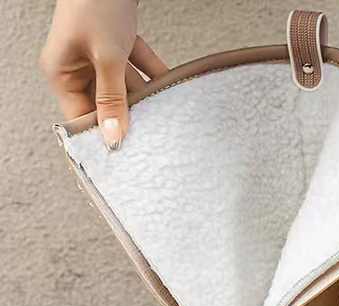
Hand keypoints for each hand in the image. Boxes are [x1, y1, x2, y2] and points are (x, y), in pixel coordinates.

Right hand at [40, 0, 167, 149]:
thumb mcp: (106, 57)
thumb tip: (113, 137)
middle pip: (106, 105)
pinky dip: (154, 74)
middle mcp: (77, 67)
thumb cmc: (95, 3)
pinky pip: (138, 67)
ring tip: (167, 117)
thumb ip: (113, 98)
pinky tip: (173, 87)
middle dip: (129, 118)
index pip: (81, 118)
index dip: (102, 136)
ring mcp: (97, 55)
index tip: (127, 156)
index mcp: (62, 74)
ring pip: (125, 88)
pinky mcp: (117, 43)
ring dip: (146, 98)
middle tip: (153, 140)